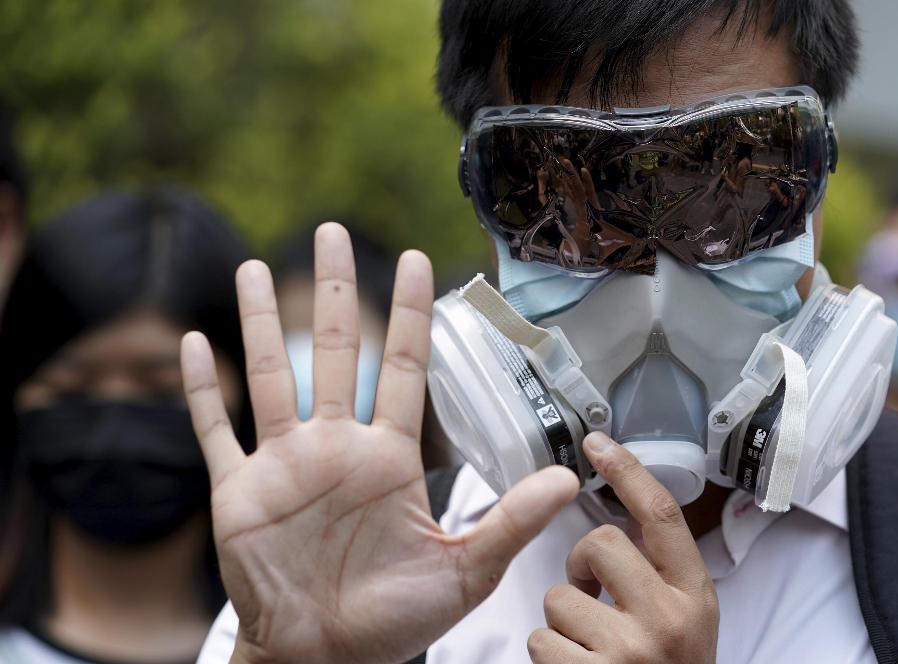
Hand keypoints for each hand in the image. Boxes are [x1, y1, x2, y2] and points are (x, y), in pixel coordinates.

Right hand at [180, 223, 578, 663]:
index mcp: (389, 459)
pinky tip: (193, 344)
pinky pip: (217, 432)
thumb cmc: (394, 622)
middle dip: (333, 292)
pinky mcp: (239, 493)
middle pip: (335, 352)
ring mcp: (284, 466)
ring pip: (270, 377)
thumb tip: (569, 477)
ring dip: (259, 323)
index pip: (404, 368)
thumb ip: (510, 521)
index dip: (409, 314)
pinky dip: (202, 391)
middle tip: (334, 233)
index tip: (418, 260)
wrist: (325, 659)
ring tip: (251, 268)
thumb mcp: (463, 571)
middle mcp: (336, 448)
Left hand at [528, 433, 719, 663]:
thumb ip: (661, 576)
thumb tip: (618, 524)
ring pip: (559, 596)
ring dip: (561, 620)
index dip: (628, 471)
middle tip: (590, 592)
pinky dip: (548, 654)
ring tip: (587, 646)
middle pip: (600, 542)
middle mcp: (669, 618)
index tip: (597, 441)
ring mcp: (633, 650)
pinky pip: (540, 640)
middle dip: (580, 563)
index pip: (661, 515)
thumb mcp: (687, 621)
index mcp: (694, 595)